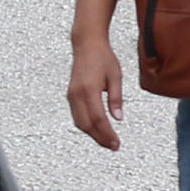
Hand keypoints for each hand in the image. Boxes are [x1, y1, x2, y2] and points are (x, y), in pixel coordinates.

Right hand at [67, 29, 126, 149]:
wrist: (86, 44)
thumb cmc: (102, 57)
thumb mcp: (116, 77)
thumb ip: (116, 98)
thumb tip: (118, 118)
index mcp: (89, 89)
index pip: (99, 118)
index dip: (107, 134)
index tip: (116, 143)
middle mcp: (77, 94)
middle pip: (87, 124)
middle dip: (100, 138)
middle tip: (113, 146)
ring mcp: (71, 95)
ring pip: (79, 122)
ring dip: (92, 134)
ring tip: (106, 140)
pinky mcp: (70, 95)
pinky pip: (76, 115)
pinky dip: (86, 125)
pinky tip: (96, 129)